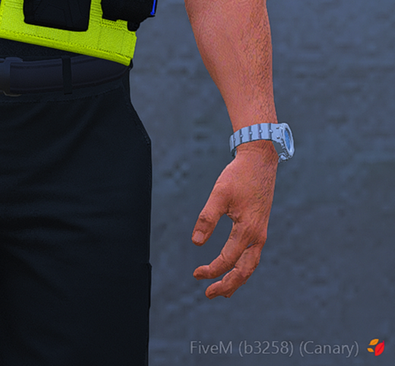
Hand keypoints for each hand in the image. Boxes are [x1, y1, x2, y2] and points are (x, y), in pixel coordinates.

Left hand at [190, 145, 276, 296]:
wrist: (260, 162)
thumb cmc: (238, 177)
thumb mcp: (218, 195)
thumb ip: (207, 218)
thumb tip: (196, 243)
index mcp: (247, 231)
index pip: (228, 259)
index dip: (211, 269)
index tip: (196, 274)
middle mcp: (258, 237)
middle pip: (244, 271)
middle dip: (228, 285)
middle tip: (209, 295)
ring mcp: (261, 234)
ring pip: (251, 265)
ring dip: (236, 280)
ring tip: (222, 292)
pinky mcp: (259, 229)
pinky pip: (252, 256)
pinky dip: (243, 267)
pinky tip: (233, 270)